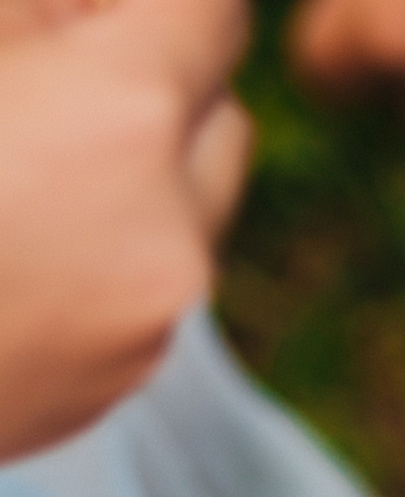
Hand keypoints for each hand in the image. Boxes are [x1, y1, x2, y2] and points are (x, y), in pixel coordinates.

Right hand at [0, 0, 252, 458]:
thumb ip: (38, 17)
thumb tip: (91, 14)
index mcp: (119, 119)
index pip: (209, 14)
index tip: (108, 7)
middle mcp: (165, 231)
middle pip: (218, 117)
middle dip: (155, 78)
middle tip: (56, 64)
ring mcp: (146, 323)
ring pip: (186, 212)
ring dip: (130, 168)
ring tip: (17, 156)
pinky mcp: (112, 385)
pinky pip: (141, 291)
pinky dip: (97, 249)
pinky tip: (2, 238)